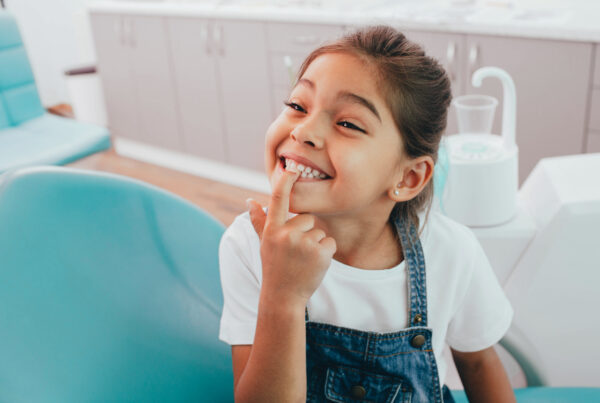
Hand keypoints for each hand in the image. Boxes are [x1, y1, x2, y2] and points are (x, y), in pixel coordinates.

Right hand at [247, 168, 335, 306]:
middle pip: (307, 218)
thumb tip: (250, 200)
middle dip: (306, 232)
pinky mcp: (320, 253)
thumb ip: (259, 221)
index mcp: (272, 229)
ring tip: (303, 261)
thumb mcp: (264, 243)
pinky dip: (326, 253)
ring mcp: (303, 243)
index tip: (292, 168)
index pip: (278, 199)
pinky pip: (330, 242)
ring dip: (316, 245)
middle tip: (296, 253)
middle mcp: (286, 234)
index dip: (285, 181)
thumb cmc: (274, 267)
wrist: (283, 297)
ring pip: (320, 231)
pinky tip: (314, 265)